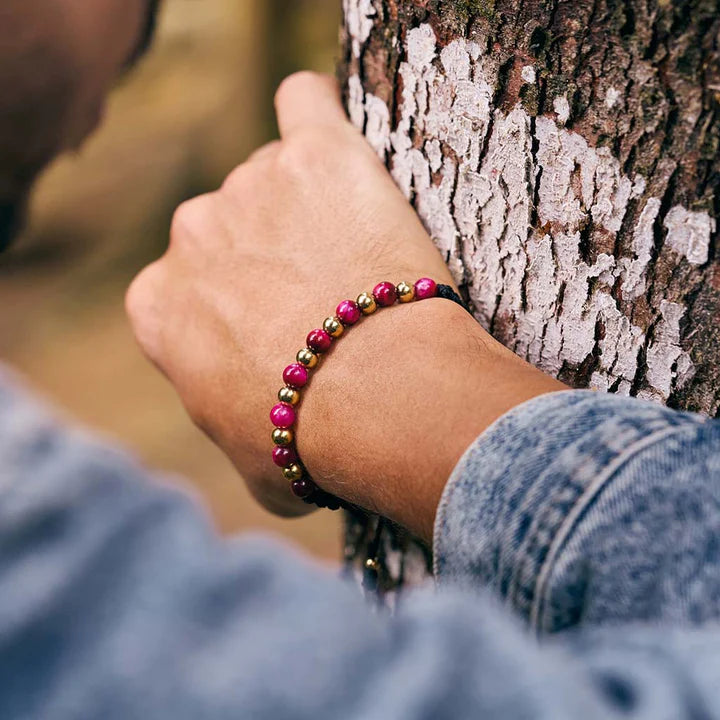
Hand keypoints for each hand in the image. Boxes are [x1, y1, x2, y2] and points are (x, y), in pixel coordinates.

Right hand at [126, 72, 564, 538]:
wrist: (376, 397)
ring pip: (277, 181)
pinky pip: (305, 105)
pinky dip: (318, 116)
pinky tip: (339, 143)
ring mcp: (252, 185)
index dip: (238, 312)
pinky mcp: (317, 154)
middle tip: (328, 299)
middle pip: (231, 229)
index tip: (279, 333)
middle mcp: (192, 235)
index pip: (189, 288)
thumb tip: (261, 438)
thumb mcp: (258, 466)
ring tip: (360, 260)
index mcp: (160, 304)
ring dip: (310, 211)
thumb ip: (241, 430)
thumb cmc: (315, 442)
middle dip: (272, 260)